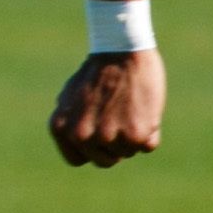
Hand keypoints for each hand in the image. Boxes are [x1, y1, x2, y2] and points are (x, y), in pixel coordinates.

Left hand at [49, 48, 162, 167]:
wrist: (120, 51)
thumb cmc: (97, 72)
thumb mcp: (71, 97)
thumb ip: (72, 122)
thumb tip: (77, 141)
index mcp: (61, 128)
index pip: (78, 160)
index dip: (92, 150)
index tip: (101, 137)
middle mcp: (81, 137)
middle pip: (106, 160)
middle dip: (115, 145)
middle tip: (119, 117)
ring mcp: (108, 137)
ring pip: (128, 152)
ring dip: (133, 135)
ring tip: (129, 107)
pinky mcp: (136, 135)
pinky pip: (148, 146)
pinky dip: (151, 131)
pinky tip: (144, 109)